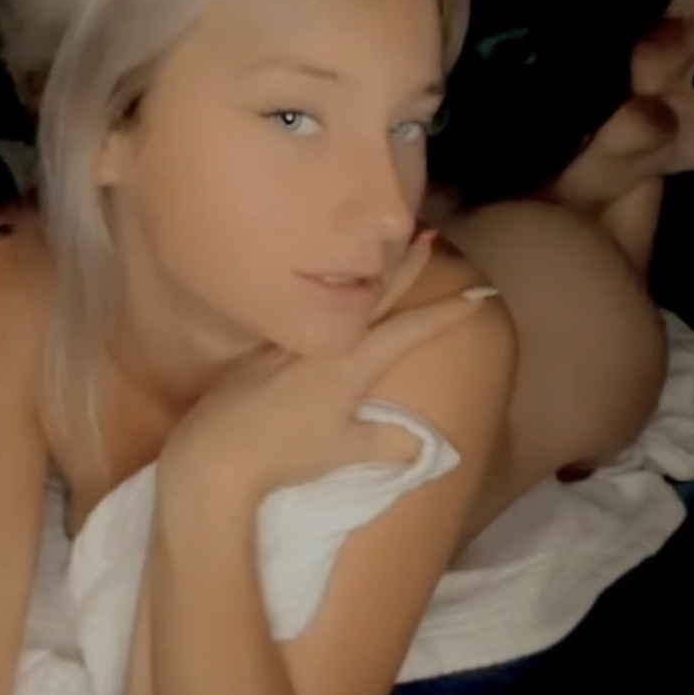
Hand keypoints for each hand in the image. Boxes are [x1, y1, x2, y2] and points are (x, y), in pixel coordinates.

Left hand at [157, 238, 494, 505]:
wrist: (214, 456)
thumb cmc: (285, 455)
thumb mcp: (342, 451)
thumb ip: (385, 444)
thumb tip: (421, 445)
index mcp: (349, 365)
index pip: (409, 332)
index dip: (447, 314)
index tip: (479, 295)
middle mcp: (322, 346)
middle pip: (373, 298)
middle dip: (405, 269)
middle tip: (429, 239)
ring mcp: (287, 347)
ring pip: (337, 303)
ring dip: (365, 282)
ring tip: (380, 262)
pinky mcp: (259, 357)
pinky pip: (301, 318)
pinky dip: (322, 304)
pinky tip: (318, 303)